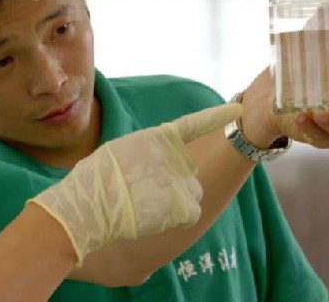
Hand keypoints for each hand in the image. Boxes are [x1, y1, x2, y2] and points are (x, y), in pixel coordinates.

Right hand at [29, 103, 242, 265]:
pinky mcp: (185, 203)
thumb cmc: (94, 183)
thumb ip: (145, 154)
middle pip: (188, 171)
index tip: (238, 108)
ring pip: (192, 193)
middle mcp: (175, 154)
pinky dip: (177, 219)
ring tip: (146, 206)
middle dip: (174, 182)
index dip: (216, 116)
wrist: (90, 205)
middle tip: (144, 193)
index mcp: (157, 137)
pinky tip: (154, 218)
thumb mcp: (119, 153)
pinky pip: (191, 213)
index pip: (192, 124)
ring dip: (176, 201)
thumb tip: (155, 169)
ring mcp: (182, 178)